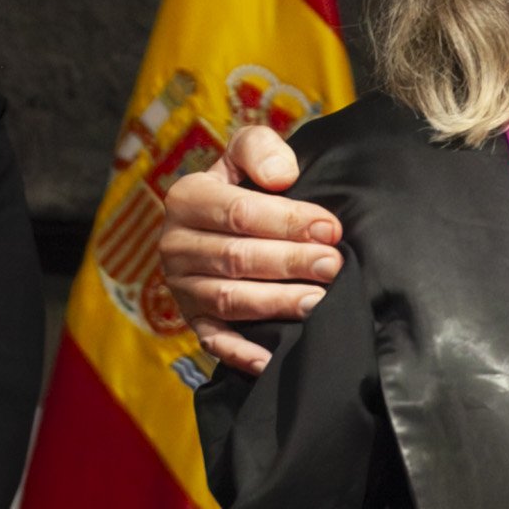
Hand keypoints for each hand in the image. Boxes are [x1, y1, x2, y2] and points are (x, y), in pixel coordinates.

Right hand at [157, 124, 336, 375]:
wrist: (225, 221)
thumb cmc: (247, 185)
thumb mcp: (248, 152)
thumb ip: (261, 149)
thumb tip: (281, 176)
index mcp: (186, 198)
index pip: (239, 213)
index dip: (288, 221)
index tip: (330, 228)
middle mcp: (175, 245)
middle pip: (237, 258)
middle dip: (290, 262)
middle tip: (333, 266)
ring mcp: (182, 286)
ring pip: (229, 299)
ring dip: (275, 303)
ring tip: (319, 302)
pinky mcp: (193, 319)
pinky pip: (213, 340)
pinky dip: (239, 353)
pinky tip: (270, 358)